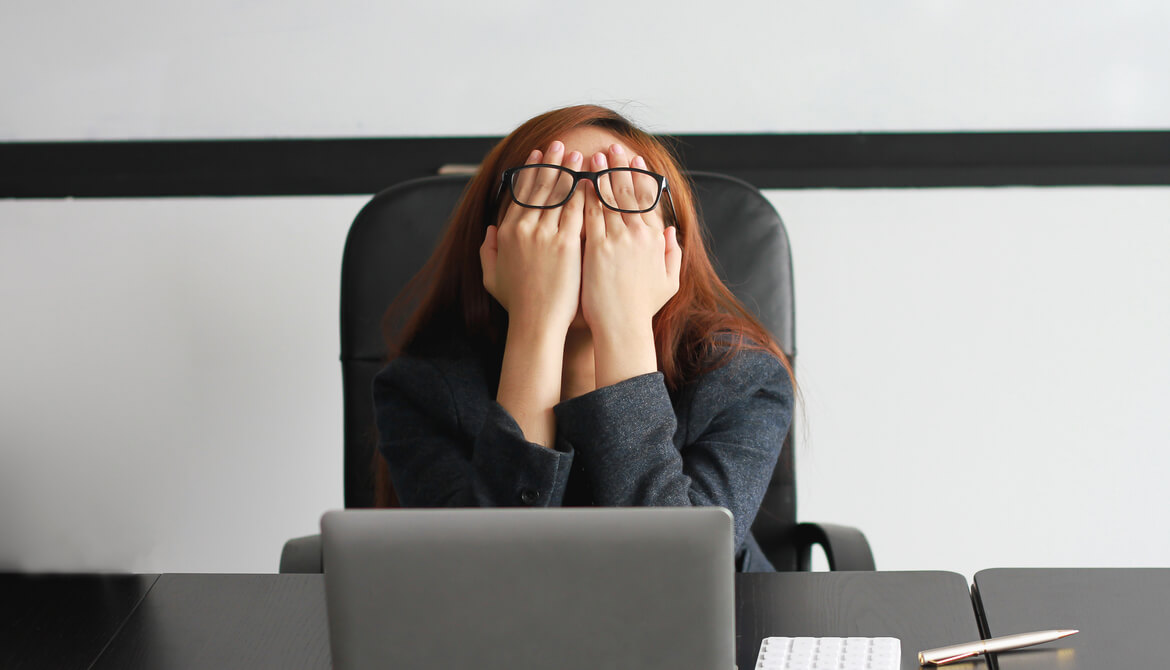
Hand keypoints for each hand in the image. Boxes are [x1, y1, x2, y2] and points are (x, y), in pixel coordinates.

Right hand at [480, 141, 585, 335]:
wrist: (536, 322)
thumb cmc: (518, 304)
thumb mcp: (491, 276)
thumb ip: (488, 250)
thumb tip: (491, 230)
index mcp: (507, 232)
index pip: (520, 193)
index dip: (530, 172)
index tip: (538, 156)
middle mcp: (524, 228)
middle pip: (539, 186)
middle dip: (550, 163)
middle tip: (558, 144)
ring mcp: (545, 234)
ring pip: (558, 193)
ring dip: (568, 170)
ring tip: (577, 154)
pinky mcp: (566, 243)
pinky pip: (576, 210)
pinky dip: (583, 192)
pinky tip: (591, 179)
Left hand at [580, 144, 681, 385]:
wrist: (622, 328)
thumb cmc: (641, 309)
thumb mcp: (668, 282)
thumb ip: (672, 253)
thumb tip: (671, 231)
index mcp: (654, 240)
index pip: (648, 199)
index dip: (640, 177)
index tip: (635, 159)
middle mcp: (637, 235)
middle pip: (628, 191)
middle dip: (619, 166)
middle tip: (612, 147)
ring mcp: (616, 239)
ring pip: (608, 198)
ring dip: (601, 174)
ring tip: (594, 155)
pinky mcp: (596, 247)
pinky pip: (589, 214)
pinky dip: (584, 195)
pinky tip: (578, 181)